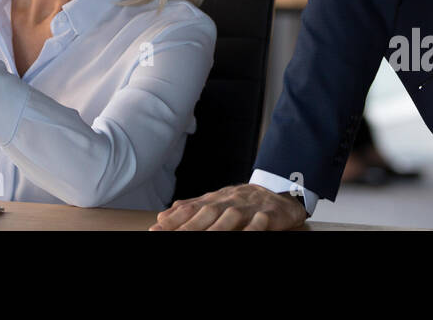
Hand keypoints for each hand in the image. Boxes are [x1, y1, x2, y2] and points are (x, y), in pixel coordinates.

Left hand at [151, 184, 307, 230]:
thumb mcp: (214, 202)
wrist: (277, 193)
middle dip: (188, 227)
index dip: (172, 221)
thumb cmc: (241, 202)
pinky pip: (259, 222)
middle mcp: (227, 202)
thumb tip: (163, 216)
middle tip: (171, 237)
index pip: (189, 210)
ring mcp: (247, 207)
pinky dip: (251, 229)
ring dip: (216, 229)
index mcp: (212, 201)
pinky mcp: (268, 214)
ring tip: (204, 239)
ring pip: (230, 218)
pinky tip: (245, 234)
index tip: (155, 230)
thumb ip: (190, 208)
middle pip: (206, 214)